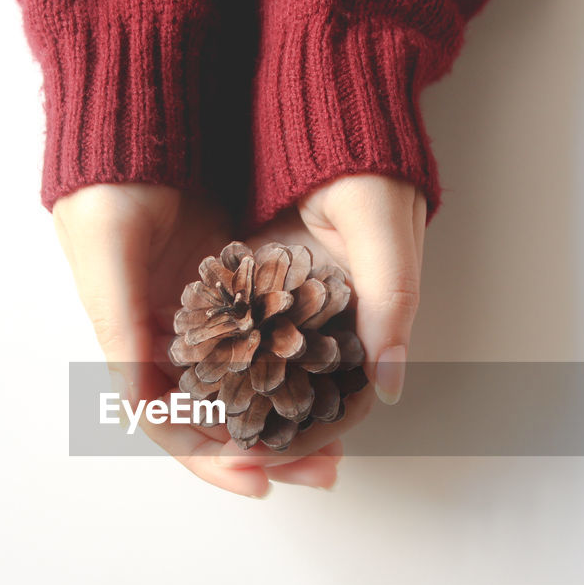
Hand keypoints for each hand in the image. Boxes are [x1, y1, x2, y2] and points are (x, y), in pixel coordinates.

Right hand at [52, 183, 342, 495]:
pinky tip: (335, 388)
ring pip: (251, 387)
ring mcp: (208, 316)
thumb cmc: (109, 182)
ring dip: (289, 420)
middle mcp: (170, 337)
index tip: (259, 480)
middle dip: (267, 451)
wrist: (142, 114)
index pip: (169, 420)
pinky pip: (273, 343)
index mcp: (131, 338)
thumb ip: (119, 325)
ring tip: (338, 447)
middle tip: (322, 474)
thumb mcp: (106, 249)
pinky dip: (299, 370)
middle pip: (218, 416)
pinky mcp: (240, 289)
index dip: (210, 456)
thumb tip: (140, 407)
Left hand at [214, 174, 424, 469]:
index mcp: (366, 319)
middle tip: (245, 471)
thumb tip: (389, 387)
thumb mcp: (382, 224)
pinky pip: (226, 344)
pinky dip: (212, 373)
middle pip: (296, 404)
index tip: (285, 460)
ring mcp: (282, 309)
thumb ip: (392, 299)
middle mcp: (322, 321)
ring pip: (258, 384)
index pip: (343, 401)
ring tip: (216, 446)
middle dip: (273, 445)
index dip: (315, 437)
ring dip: (240, 421)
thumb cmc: (363, 165)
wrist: (319, 113)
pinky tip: (191, 391)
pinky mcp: (246, 290)